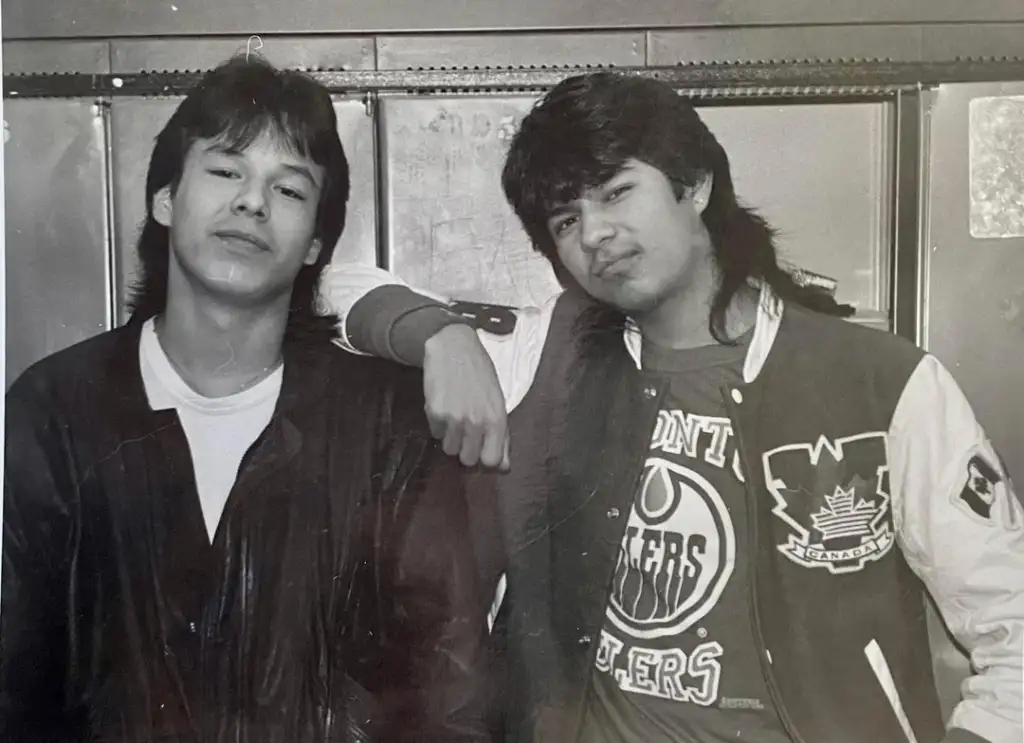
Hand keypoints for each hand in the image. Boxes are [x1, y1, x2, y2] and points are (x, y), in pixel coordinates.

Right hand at [423, 324, 510, 470]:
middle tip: (466, 431)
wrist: (454, 348)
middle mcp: (477, 422)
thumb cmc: (480, 374)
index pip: (491, 460)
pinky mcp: (435, 413)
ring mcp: (454, 419)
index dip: (485, 457)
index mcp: (497, 420)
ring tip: (455, 416)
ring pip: (449, 449)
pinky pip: (436, 433)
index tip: (482, 448)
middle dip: (466, 449)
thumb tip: (504, 467)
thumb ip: (501, 435)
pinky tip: (444, 404)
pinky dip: (439, 424)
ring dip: (451, 437)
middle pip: (468, 460)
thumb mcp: (497, 401)